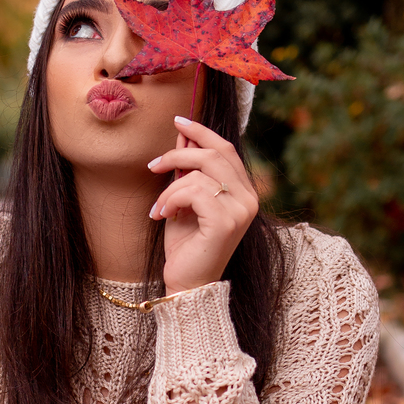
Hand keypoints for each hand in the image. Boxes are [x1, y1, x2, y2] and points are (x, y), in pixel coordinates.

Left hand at [147, 115, 259, 294]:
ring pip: (199, 174)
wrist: (186, 282)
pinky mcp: (226, 222)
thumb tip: (182, 134)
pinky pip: (192, 192)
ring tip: (159, 208)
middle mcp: (249, 200)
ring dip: (169, 188)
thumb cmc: (185, 244)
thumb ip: (188, 169)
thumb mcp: (184, 199)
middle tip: (154, 166)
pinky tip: (162, 216)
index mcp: (244, 192)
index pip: (227, 149)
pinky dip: (170, 200)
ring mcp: (241, 211)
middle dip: (178, 154)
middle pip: (214, 154)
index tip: (178, 121)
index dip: (202, 132)